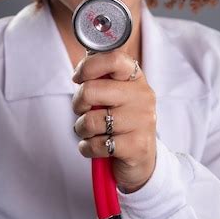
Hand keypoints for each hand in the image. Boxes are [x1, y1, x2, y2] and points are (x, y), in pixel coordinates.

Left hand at [71, 51, 156, 192]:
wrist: (141, 159)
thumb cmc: (120, 122)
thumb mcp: (114, 95)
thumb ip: (99, 79)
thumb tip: (80, 69)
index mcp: (135, 78)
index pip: (114, 59)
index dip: (88, 66)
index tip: (78, 78)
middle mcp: (142, 96)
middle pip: (91, 90)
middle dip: (77, 104)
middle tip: (82, 111)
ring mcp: (142, 121)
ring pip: (90, 121)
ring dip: (82, 130)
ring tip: (91, 132)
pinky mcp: (137, 146)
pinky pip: (96, 144)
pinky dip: (87, 148)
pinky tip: (95, 147)